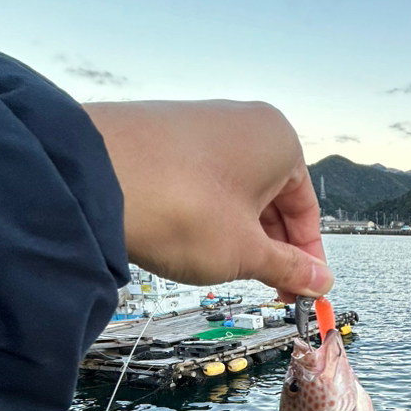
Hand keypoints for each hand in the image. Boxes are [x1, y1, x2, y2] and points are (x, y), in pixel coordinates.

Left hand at [82, 100, 332, 299]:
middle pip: (272, 198)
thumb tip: (320, 280)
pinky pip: (201, 181)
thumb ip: (289, 267)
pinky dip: (205, 214)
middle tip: (268, 288)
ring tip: (224, 269)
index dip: (306, 257)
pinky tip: (190, 242)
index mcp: (278, 139)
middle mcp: (243, 122)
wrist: (90, 178)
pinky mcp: (164, 135)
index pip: (306, 208)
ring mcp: (201, 124)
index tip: (303, 289)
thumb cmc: (178, 206)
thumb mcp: (245, 252)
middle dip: (270, 248)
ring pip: (235, 191)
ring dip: (237, 234)